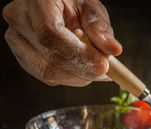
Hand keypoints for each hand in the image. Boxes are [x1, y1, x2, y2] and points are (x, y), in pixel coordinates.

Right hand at [2, 0, 121, 85]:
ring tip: (98, 70)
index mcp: (36, 2)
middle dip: (84, 70)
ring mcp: (17, 41)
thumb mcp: (90, 9)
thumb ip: (100, 29)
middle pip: (50, 58)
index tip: (103, 65)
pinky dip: (71, 78)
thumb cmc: (74, 4)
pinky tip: (85, 70)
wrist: (58, 7)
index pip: (50, 34)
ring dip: (79, 78)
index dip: (78, 54)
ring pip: (48, 72)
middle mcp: (19, 20)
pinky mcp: (24, 58)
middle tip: (107, 72)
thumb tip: (113, 50)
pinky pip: (48, 78)